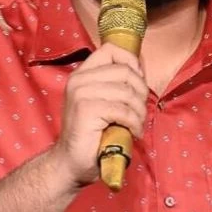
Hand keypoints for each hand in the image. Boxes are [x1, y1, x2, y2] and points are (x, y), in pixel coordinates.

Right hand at [51, 42, 148, 187]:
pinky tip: (134, 132)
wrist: (70, 162)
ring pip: (127, 92)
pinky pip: (123, 110)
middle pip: (125, 71)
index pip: (111, 49)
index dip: (131, 61)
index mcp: (83, 74)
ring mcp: (81, 93)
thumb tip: (141, 67)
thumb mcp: (105, 102)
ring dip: (140, 111)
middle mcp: (79, 79)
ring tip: (137, 124)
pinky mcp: (86, 109)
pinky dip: (135, 123)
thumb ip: (117, 84)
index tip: (138, 82)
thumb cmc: (92, 134)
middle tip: (140, 110)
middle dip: (141, 91)